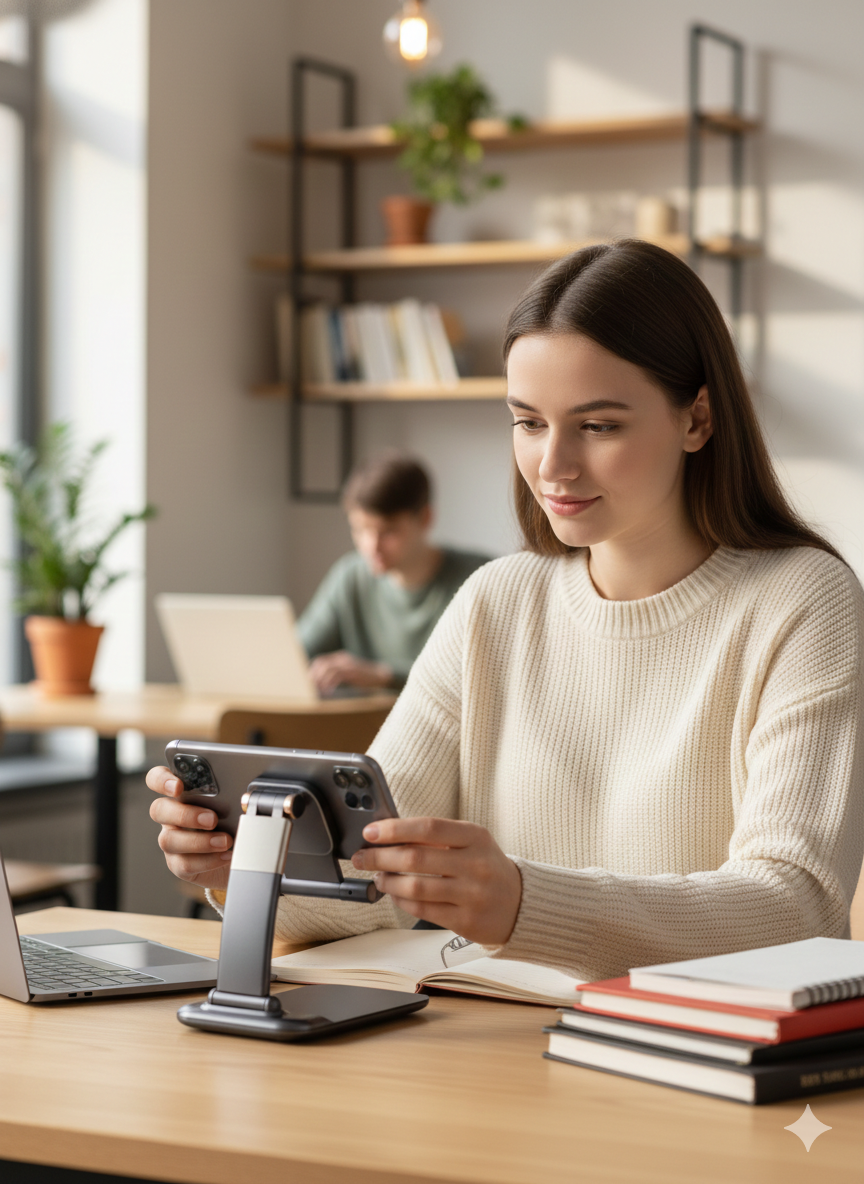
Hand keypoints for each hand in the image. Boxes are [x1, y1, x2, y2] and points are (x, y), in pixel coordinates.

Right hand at [146, 766, 233, 890]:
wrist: (242, 852)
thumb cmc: (235, 820)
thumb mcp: (234, 803)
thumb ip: (231, 792)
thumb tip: (245, 792)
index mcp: (182, 794)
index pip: (157, 779)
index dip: (162, 780)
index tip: (179, 786)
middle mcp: (172, 815)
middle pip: (158, 810)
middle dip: (185, 814)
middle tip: (212, 819)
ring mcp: (172, 840)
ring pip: (169, 840)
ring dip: (199, 841)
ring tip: (226, 841)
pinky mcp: (178, 864)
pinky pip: (184, 864)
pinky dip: (208, 860)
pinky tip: (226, 855)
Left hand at [308, 650, 393, 694]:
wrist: (383, 677)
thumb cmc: (365, 680)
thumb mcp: (349, 675)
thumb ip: (337, 677)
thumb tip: (322, 687)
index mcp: (340, 658)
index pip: (320, 661)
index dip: (312, 671)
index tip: (307, 683)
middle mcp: (342, 658)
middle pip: (321, 663)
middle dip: (313, 676)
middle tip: (308, 688)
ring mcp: (348, 663)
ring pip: (327, 668)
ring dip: (320, 680)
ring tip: (317, 691)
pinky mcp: (353, 670)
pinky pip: (337, 674)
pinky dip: (330, 683)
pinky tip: (329, 691)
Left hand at [351, 817, 522, 946]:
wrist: (520, 903)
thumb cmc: (486, 866)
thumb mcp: (471, 842)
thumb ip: (436, 837)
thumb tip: (388, 835)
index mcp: (475, 836)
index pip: (428, 827)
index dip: (394, 829)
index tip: (371, 832)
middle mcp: (475, 864)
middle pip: (416, 858)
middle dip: (380, 857)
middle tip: (362, 857)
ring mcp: (471, 894)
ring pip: (416, 887)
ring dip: (388, 881)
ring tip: (378, 876)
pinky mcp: (465, 920)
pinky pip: (422, 909)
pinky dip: (401, 900)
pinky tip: (394, 893)